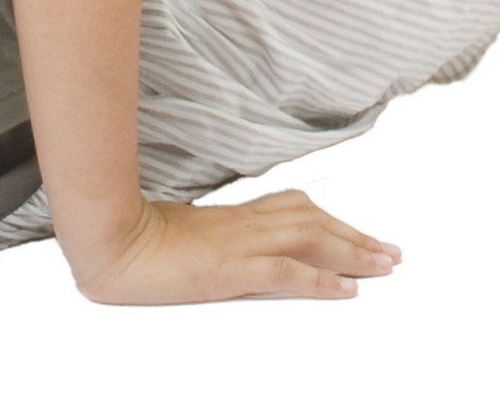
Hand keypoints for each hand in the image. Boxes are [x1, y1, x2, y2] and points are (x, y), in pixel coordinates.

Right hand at [69, 189, 397, 303]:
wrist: (109, 240)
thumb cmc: (136, 239)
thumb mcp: (183, 237)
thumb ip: (214, 239)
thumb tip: (231, 249)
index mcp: (233, 216)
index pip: (296, 209)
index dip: (333, 220)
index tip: (360, 232)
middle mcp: (244, 224)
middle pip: (315, 222)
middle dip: (357, 237)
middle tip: (391, 252)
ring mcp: (240, 244)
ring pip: (312, 240)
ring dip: (354, 253)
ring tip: (384, 265)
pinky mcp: (231, 268)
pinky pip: (287, 272)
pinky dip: (321, 280)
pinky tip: (346, 290)